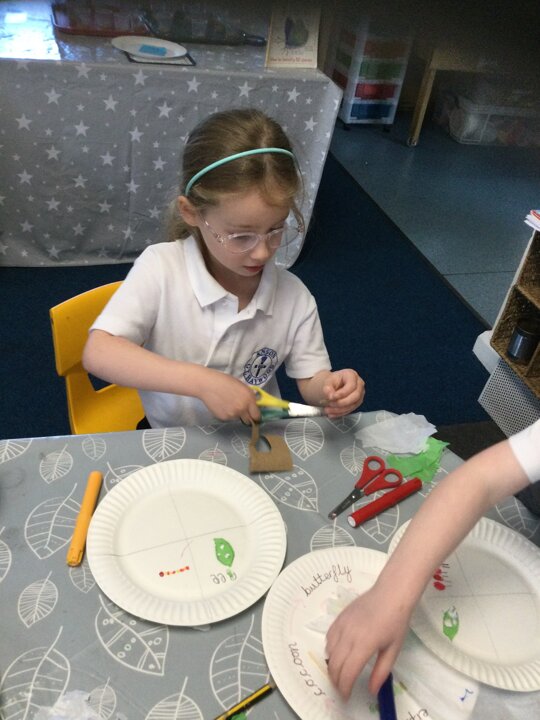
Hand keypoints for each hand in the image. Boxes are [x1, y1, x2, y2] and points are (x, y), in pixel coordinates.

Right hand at [198, 371, 259, 423]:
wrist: (208, 384)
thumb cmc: (225, 381)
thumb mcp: (242, 386)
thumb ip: (249, 397)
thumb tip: (254, 405)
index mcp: (249, 399)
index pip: (257, 416)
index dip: (255, 416)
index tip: (253, 415)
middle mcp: (242, 409)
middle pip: (248, 420)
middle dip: (246, 417)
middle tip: (240, 410)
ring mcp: (233, 415)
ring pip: (237, 418)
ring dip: (235, 414)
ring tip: (227, 403)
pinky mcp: (224, 418)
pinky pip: (228, 418)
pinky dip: (226, 413)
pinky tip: (221, 405)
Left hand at [323, 369, 364, 417]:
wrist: (333, 386)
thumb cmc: (333, 381)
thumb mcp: (328, 382)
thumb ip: (328, 388)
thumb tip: (330, 396)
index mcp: (352, 375)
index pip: (351, 386)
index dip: (342, 393)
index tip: (331, 397)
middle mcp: (359, 384)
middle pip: (355, 396)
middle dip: (341, 403)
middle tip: (330, 404)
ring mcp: (360, 394)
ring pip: (353, 405)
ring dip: (339, 410)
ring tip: (328, 410)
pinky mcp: (357, 402)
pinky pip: (350, 410)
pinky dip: (340, 413)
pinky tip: (332, 413)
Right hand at [325, 584, 409, 698]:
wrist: (391, 594)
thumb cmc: (396, 622)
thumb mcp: (393, 650)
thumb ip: (381, 672)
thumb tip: (371, 691)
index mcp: (364, 644)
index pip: (347, 672)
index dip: (345, 687)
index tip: (346, 696)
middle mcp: (349, 634)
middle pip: (335, 664)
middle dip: (336, 680)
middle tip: (343, 688)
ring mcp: (342, 624)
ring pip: (329, 651)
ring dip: (332, 665)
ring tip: (341, 672)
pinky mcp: (339, 617)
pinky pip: (328, 637)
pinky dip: (330, 649)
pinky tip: (338, 653)